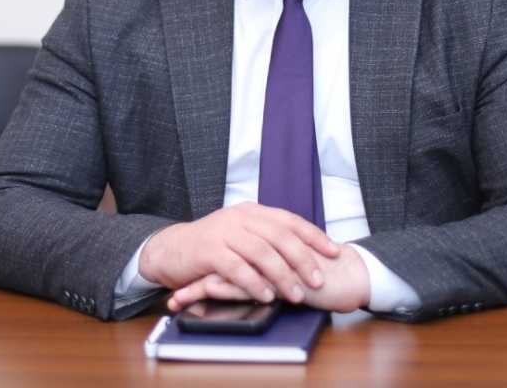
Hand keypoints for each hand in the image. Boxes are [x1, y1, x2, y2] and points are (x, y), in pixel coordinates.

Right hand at [139, 202, 339, 303]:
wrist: (172, 249)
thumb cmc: (211, 247)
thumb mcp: (240, 234)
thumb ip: (265, 239)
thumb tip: (303, 254)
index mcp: (252, 211)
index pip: (289, 220)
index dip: (314, 235)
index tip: (334, 251)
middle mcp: (240, 217)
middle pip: (280, 235)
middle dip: (303, 258)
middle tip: (318, 280)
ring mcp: (224, 232)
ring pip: (262, 252)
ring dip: (282, 275)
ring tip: (296, 295)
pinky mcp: (209, 250)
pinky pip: (237, 268)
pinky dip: (254, 283)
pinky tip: (266, 296)